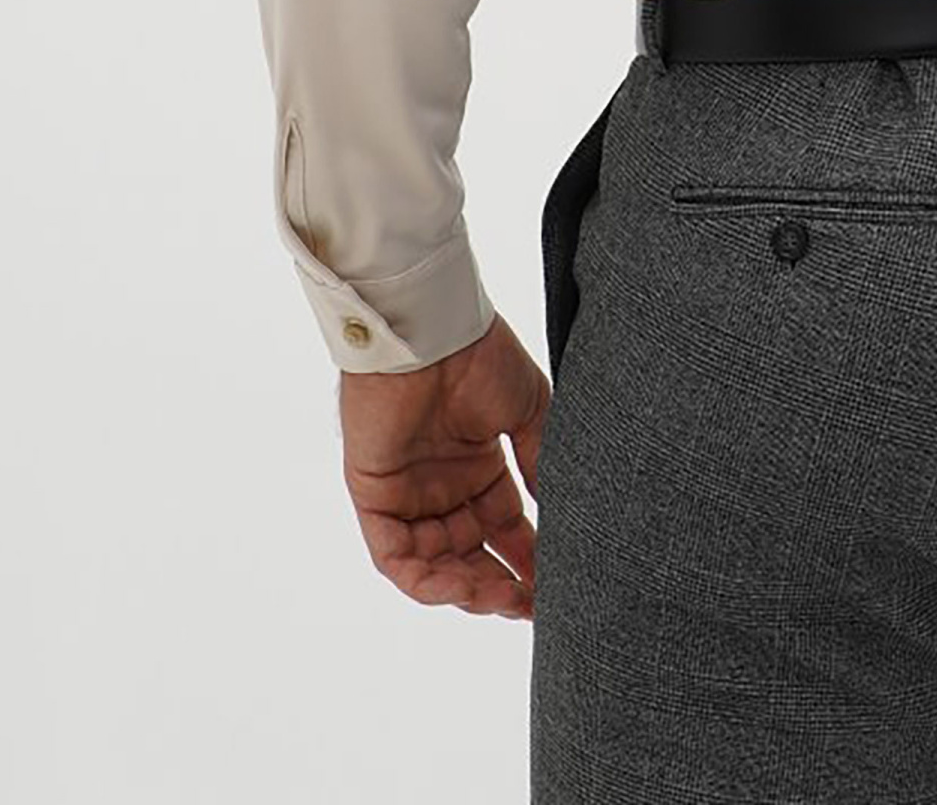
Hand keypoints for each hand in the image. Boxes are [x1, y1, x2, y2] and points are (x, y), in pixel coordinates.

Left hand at [337, 310, 549, 616]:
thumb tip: (561, 512)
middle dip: (499, 587)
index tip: (556, 588)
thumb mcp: (529, 410)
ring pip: (434, 566)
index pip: (505, 531)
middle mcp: (444, 488)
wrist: (433, 331)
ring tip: (502, 598)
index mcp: (480, 469)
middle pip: (471, 557)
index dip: (528, 563)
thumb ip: (540, 462)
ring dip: (467, 589)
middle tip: (531, 605)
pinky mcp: (375, 498)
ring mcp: (408, 495)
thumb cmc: (481, 356)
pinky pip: (395, 556)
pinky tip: (460, 585)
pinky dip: (425, 579)